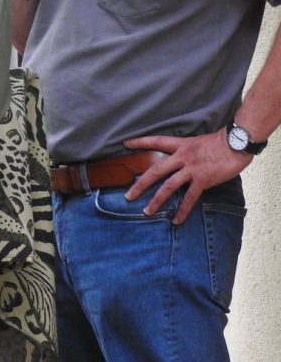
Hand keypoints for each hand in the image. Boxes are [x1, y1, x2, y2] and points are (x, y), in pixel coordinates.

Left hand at [122, 131, 250, 223]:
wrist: (235, 143)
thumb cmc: (220, 141)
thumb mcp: (198, 141)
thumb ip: (188, 150)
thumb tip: (183, 158)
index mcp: (180, 145)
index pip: (155, 141)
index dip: (140, 142)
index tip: (125, 143)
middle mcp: (181, 157)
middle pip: (155, 170)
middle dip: (140, 184)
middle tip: (128, 195)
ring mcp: (191, 169)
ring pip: (168, 187)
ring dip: (156, 200)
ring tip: (147, 211)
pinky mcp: (202, 180)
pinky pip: (189, 198)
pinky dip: (183, 210)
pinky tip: (176, 220)